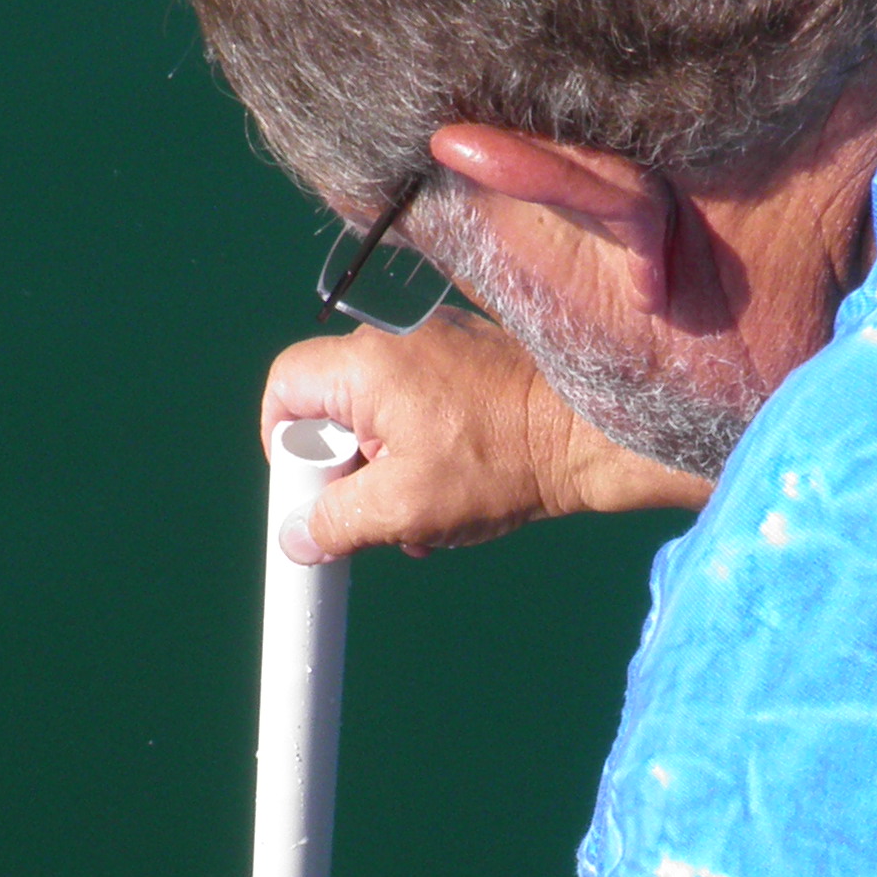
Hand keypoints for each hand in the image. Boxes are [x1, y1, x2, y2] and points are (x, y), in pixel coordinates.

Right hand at [264, 309, 711, 560]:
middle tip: (378, 509)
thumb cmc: (499, 463)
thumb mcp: (405, 508)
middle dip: (348, 469)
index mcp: (366, 364)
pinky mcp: (471, 357)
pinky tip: (457, 491)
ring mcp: (437, 342)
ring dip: (391, 468)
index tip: (314, 487)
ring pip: (380, 411)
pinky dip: (426, 447)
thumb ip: (337, 521)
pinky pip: (420, 402)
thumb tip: (296, 538)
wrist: (592, 436)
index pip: (285, 387)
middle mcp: (395, 339)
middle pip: (333, 404)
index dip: (284, 443)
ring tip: (427, 515)